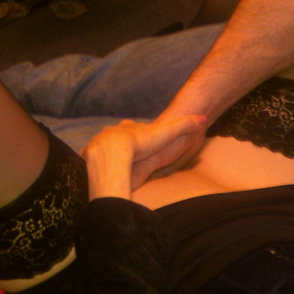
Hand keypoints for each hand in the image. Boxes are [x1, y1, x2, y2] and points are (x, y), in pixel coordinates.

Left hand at [83, 116, 205, 198]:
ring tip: (105, 164)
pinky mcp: (88, 158)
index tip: (134, 134)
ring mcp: (97, 145)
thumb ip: (185, 126)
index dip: (133, 132)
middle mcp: (110, 135)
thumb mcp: (167, 133)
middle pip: (112, 137)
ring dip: (102, 155)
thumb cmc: (141, 143)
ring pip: (99, 149)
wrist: (114, 151)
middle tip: (118, 151)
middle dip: (114, 142)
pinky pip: (90, 163)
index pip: (130, 128)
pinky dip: (92, 167)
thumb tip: (204, 118)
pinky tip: (94, 174)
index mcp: (127, 129)